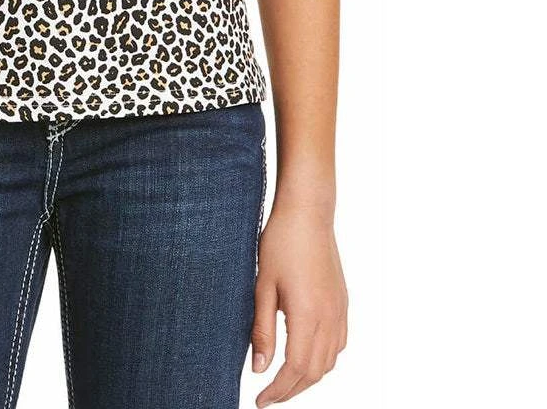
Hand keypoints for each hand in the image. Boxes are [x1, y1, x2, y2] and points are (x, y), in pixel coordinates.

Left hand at [251, 204, 346, 406]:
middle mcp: (330, 317)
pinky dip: (323, 359)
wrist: (308, 212)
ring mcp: (340, 310)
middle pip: (315, 372)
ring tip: (284, 381)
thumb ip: (262, 329)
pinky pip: (338, 343)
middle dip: (292, 390)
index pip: (295, 369)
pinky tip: (306, 355)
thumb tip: (259, 368)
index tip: (259, 401)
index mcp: (308, 315)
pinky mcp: (343, 301)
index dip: (278, 391)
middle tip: (268, 397)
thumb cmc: (280, 242)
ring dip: (308, 377)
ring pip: (330, 361)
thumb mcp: (263, 285)